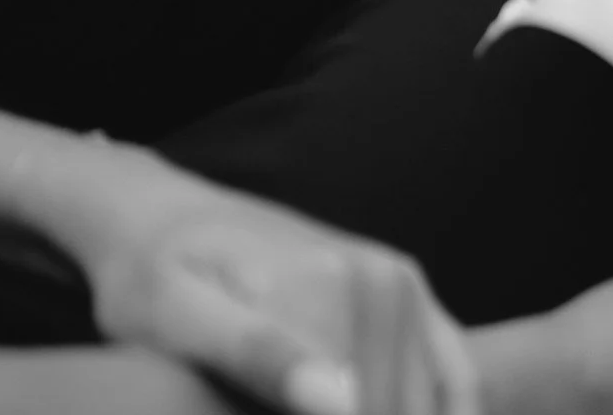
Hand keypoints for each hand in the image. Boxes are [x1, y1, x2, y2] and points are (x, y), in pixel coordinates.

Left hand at [73, 145, 472, 414]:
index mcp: (330, 289)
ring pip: (428, 404)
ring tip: (281, 408)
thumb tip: (341, 404)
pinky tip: (402, 414)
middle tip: (262, 413)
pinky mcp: (408, 293)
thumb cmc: (156, 278)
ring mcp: (401, 284)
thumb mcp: (177, 318)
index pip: (358, 408)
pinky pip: (455, 377)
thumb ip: (258, 355)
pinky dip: (442, 413)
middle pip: (395, 408)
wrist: (169, 218)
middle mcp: (381, 281)